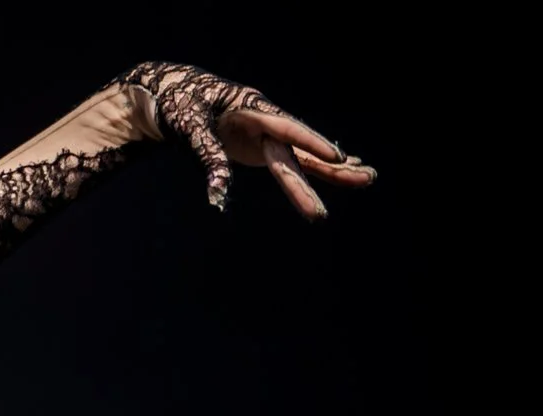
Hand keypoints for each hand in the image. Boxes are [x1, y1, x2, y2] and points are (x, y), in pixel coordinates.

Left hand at [120, 62, 375, 217]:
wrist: (173, 92)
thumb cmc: (180, 105)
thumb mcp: (189, 129)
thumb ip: (208, 159)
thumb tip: (219, 196)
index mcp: (252, 107)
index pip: (286, 128)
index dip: (311, 142)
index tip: (336, 156)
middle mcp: (266, 121)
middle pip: (299, 151)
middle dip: (330, 169)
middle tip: (366, 180)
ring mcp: (266, 135)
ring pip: (302, 157)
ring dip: (333, 170)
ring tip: (369, 178)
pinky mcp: (262, 148)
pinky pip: (292, 161)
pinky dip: (316, 168)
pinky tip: (346, 170)